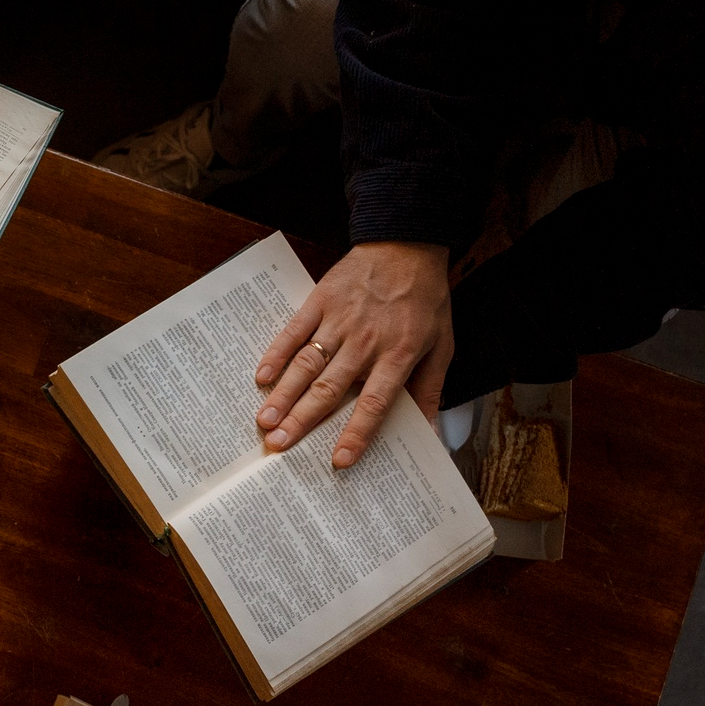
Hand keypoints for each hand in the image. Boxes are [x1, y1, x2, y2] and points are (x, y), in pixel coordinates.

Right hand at [254, 241, 453, 467]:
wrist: (407, 246)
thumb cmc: (426, 299)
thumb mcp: (442, 345)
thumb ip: (430, 389)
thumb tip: (431, 434)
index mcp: (397, 356)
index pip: (374, 403)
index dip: (356, 433)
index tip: (339, 460)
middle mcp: (365, 342)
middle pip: (329, 388)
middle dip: (302, 420)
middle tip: (279, 446)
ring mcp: (339, 321)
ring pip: (307, 364)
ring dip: (284, 394)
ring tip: (264, 420)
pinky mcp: (320, 301)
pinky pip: (294, 331)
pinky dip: (276, 353)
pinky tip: (262, 376)